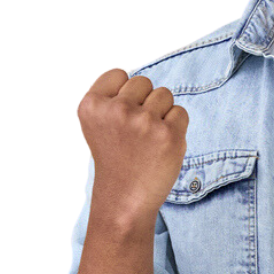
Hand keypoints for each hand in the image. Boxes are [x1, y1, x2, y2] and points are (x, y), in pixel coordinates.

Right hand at [77, 70, 188, 237]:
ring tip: (147, 139)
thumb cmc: (115, 158)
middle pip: (144, 82)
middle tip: (135, 132)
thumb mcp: (98, 123)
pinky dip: (176, 127)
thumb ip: (112, 97)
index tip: (119, 118)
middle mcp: (116, 110)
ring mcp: (143, 121)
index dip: (124, 94)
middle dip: (144, 102)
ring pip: (164, 94)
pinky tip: (161, 145)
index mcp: (92, 105)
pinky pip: (180, 112)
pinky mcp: (168, 135)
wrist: (124, 199)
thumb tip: (143, 81)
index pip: (118, 74)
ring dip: (161, 113)